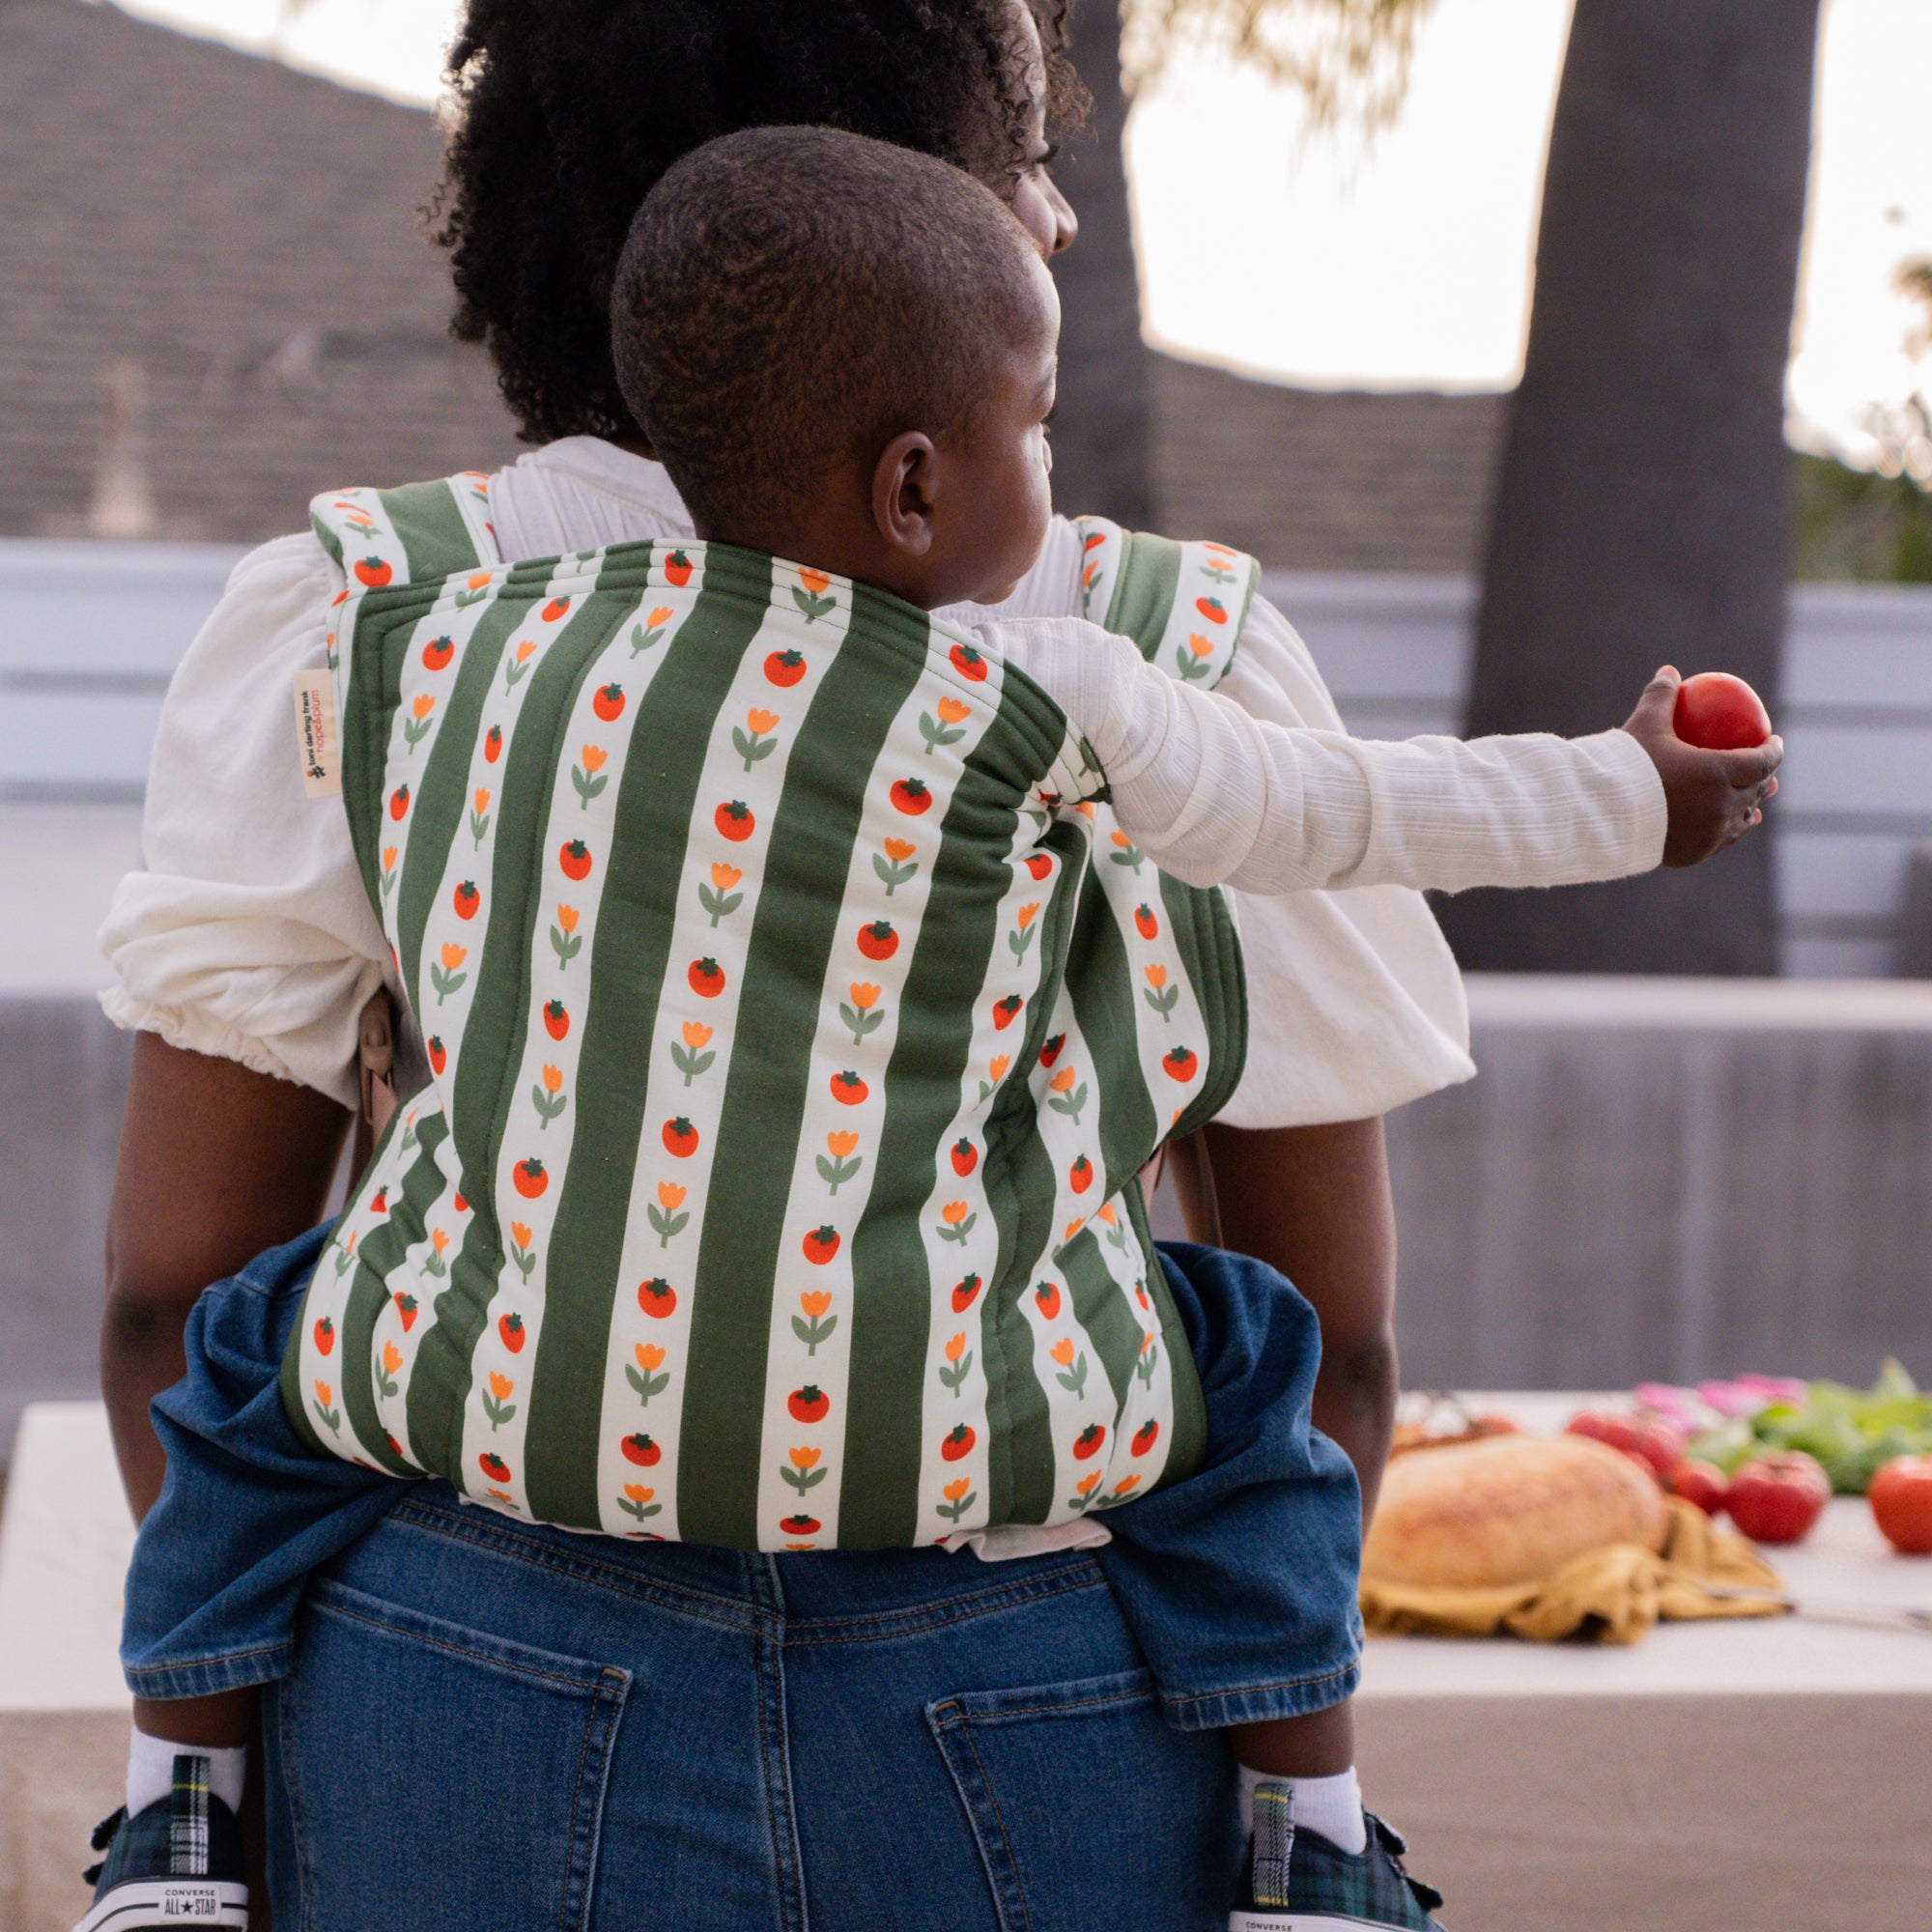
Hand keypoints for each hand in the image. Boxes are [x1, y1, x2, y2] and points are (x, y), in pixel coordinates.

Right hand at [1621, 666, 1781, 867]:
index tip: (1773, 741)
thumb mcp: (1644, 726)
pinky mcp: (1695, 853)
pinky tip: (1723, 828)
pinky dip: (1726, 830)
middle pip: (1756, 791)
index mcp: (1719, 773)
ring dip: (1749, 808)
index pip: (1762, 761)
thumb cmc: (1626, 767)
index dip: (1774, 751)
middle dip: (1765, 779)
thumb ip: (1661, 697)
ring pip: (1742, 820)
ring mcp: (1710, 834)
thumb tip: (1670, 671)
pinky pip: (1719, 841)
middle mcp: (1722, 806)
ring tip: (1749, 803)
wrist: (1600, 815)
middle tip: (1763, 771)